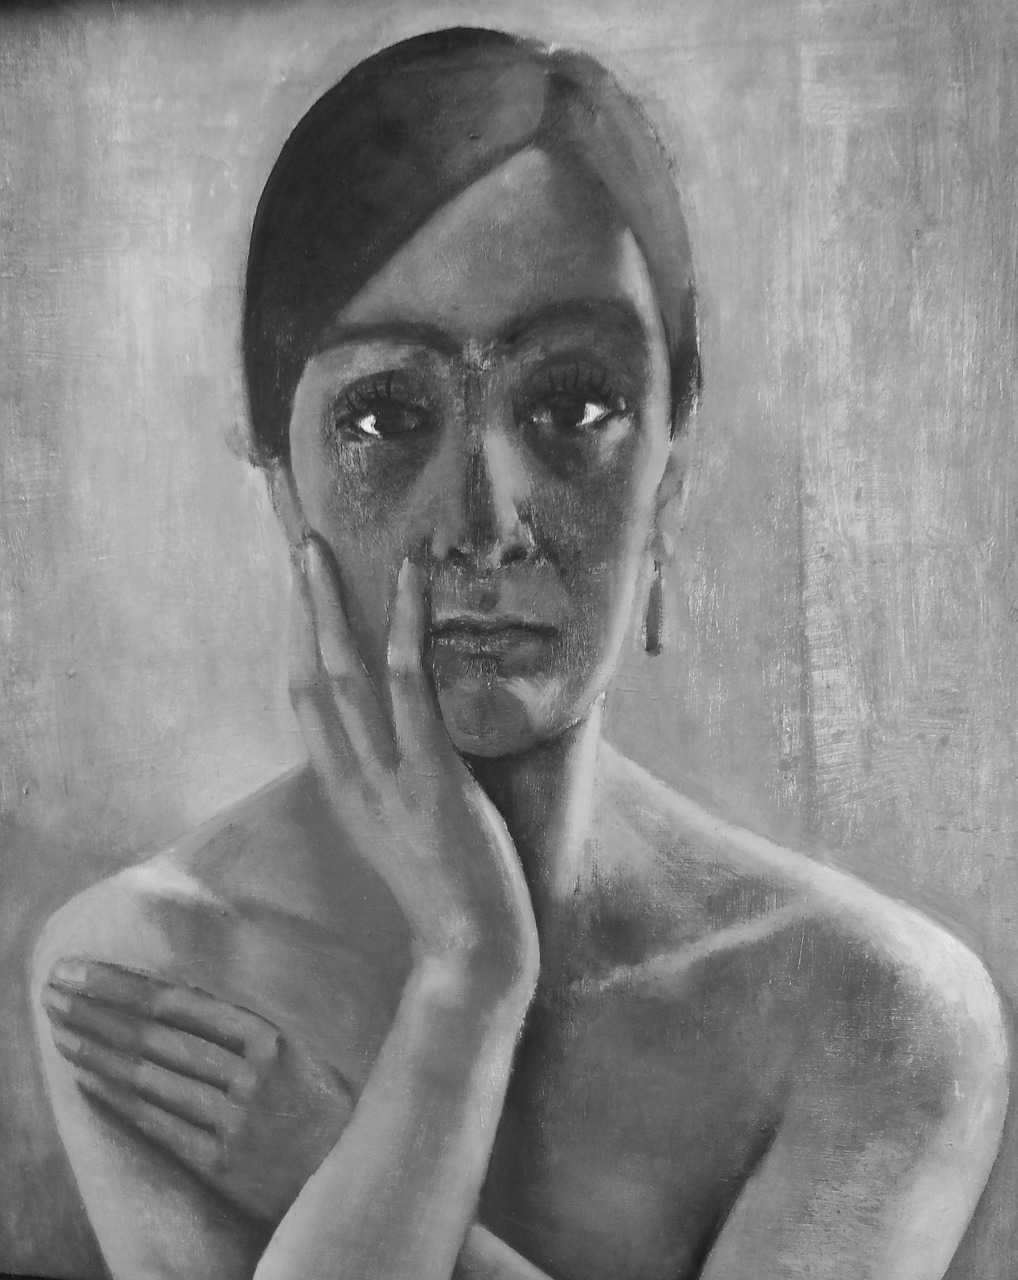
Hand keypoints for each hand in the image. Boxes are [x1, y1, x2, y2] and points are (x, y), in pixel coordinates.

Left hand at [41, 959, 351, 1222]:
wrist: (348, 1169)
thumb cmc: (316, 1102)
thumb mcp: (295, 1050)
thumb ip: (241, 1027)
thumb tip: (171, 997)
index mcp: (268, 1037)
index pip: (176, 1002)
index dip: (121, 985)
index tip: (80, 971)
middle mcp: (250, 1075)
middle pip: (154, 1036)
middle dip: (96, 1011)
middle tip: (55, 990)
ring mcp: (234, 1121)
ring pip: (148, 1078)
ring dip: (97, 1053)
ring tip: (62, 1033)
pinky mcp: (221, 1163)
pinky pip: (156, 1124)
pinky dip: (117, 1100)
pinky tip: (89, 1080)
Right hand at [290, 536, 538, 994]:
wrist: (471, 955)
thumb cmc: (451, 893)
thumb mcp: (406, 830)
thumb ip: (395, 782)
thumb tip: (409, 735)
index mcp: (345, 793)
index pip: (304, 707)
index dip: (295, 646)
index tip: (298, 599)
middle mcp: (352, 781)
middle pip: (308, 679)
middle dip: (301, 610)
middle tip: (299, 547)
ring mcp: (388, 779)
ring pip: (344, 676)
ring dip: (330, 606)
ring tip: (322, 551)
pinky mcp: (431, 778)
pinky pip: (409, 687)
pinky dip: (406, 628)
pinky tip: (411, 581)